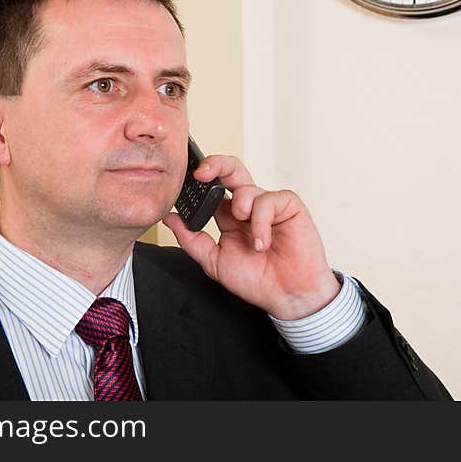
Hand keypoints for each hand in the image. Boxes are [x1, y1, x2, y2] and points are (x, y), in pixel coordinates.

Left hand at [162, 155, 340, 320]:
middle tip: (202, 174)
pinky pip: (270, 200)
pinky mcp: (290, 207)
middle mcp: (249, 207)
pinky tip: (262, 242)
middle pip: (232, 171)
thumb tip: (170, 218)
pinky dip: (262, 221)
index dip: (201, 181)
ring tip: (244, 229)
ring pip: (248, 187)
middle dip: (216, 165)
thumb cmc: (258, 280)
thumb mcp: (215, 261)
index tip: (186, 181)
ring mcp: (270, 206)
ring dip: (241, 205)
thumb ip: (192, 239)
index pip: (214, 188)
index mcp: (230, 217)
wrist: (287, 297)